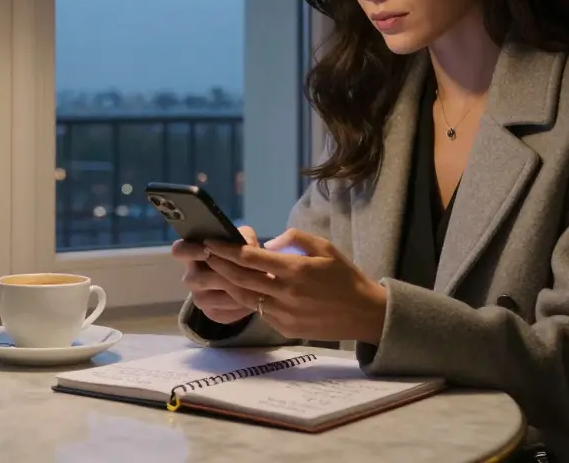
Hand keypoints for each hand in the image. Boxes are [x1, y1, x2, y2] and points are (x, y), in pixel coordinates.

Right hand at [171, 226, 262, 324]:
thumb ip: (242, 237)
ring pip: (211, 298)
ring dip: (233, 291)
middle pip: (196, 279)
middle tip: (241, 270)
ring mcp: (199, 297)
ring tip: (252, 284)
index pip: (179, 251)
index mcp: (193, 253)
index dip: (190, 251)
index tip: (207, 249)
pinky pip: (222, 312)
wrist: (251, 280)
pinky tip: (250, 297)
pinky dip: (238, 306)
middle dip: (221, 275)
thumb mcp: (244, 240)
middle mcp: (191, 276)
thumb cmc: (241, 254)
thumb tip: (244, 242)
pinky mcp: (212, 313)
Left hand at [202, 229, 388, 343]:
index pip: (250, 259)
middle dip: (219, 265)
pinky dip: (247, 299)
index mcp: (296, 270)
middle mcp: (287, 293)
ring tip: (214, 271)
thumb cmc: (345, 276)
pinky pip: (260, 311)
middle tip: (204, 254)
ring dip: (227, 284)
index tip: (211, 242)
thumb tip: (267, 244)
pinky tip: (239, 289)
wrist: (365, 314)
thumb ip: (294, 239)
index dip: (226, 250)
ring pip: (245, 298)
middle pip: (241, 279)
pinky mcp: (285, 328)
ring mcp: (285, 313)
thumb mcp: (326, 247)